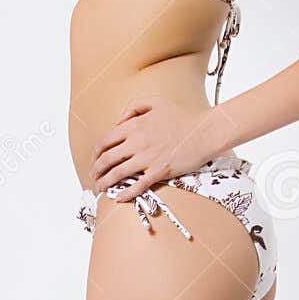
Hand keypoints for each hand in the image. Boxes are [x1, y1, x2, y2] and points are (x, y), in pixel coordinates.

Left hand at [89, 99, 218, 197]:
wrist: (204, 131)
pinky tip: (118, 198)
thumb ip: (133, 107)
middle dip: (96, 170)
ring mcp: (147, 158)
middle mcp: (137, 142)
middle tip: (94, 176)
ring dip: (105, 183)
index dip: (96, 152)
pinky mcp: (159, 171)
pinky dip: (125, 193)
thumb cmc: (182, 116)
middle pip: (107, 159)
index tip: (94, 159)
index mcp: (134, 125)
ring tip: (100, 188)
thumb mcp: (155, 102)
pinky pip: (138, 185)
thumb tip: (118, 121)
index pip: (105, 141)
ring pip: (118, 173)